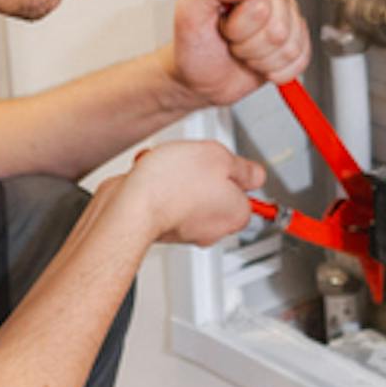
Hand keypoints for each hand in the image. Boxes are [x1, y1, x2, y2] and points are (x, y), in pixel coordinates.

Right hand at [113, 141, 270, 246]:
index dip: (236, 175)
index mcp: (236, 214)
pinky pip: (165, 200)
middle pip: (218, 195)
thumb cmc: (172, 186)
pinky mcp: (161, 225)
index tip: (228, 165)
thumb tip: (255, 175)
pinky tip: (153, 175)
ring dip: (179, 177)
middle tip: (196, 163)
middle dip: (205, 175)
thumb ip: (242, 167)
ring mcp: (186, 229)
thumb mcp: (218, 157)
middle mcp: (213, 228)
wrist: (130, 205)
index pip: (248, 196)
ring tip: (170, 167)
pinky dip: (159, 186)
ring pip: (189, 195)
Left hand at [166, 0, 309, 108]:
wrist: (198, 78)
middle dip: (249, 44)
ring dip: (261, 59)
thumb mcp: (188, 12)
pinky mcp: (295, 41)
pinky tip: (259, 64)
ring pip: (290, 44)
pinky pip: (300, 59)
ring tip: (243, 53)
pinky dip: (276, 71)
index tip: (223, 26)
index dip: (241, 22)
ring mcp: (285, 17)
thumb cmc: (193, 46)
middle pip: (278, 25)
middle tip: (231, 42)